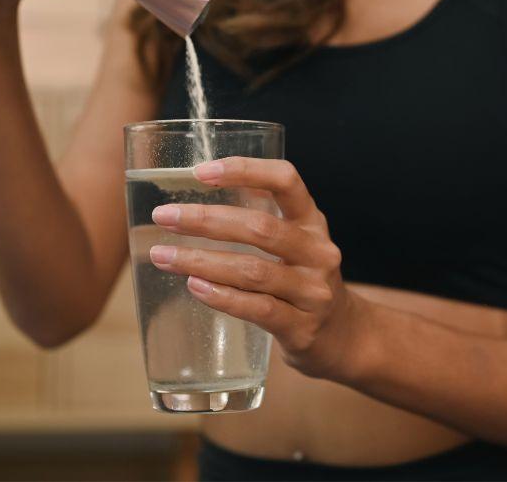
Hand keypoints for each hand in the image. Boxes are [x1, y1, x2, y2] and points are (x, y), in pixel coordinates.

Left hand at [148, 157, 370, 380]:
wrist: (343, 337)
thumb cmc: (303, 280)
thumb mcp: (295, 240)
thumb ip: (262, 213)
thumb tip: (206, 182)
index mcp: (312, 221)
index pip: (285, 181)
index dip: (245, 170)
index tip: (200, 172)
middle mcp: (318, 252)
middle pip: (260, 228)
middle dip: (206, 220)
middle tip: (164, 216)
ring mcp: (313, 292)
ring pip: (253, 270)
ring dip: (201, 261)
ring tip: (163, 256)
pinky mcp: (302, 328)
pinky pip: (258, 308)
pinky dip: (222, 296)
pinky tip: (194, 286)